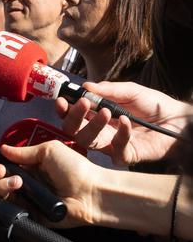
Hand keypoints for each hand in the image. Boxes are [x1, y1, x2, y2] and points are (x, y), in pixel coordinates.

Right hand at [0, 140, 101, 228]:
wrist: (91, 193)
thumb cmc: (75, 168)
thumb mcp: (49, 150)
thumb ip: (23, 152)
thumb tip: (2, 148)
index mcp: (28, 167)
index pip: (1, 166)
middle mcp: (24, 185)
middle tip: (1, 171)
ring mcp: (25, 202)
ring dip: (0, 187)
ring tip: (16, 183)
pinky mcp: (29, 218)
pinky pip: (6, 219)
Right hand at [55, 81, 190, 164]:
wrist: (178, 120)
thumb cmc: (154, 105)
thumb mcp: (130, 91)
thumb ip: (109, 90)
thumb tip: (86, 86)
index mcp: (97, 115)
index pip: (73, 115)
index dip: (64, 109)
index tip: (62, 100)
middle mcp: (100, 131)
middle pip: (74, 130)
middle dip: (73, 117)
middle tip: (83, 104)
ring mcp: (110, 144)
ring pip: (88, 141)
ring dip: (93, 125)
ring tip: (107, 112)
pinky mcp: (125, 155)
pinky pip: (116, 148)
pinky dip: (120, 133)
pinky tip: (127, 121)